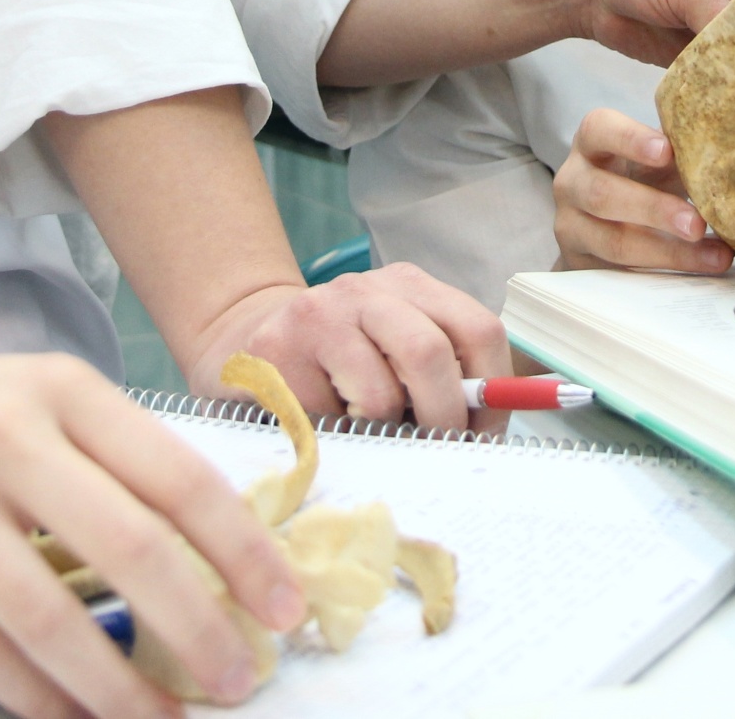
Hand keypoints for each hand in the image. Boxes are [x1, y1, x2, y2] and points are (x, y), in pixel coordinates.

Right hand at [0, 336, 303, 718]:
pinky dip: (34, 696)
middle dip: (198, 627)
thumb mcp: (33, 395)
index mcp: (62, 390)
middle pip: (130, 548)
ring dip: (117, 685)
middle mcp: (7, 437)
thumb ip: (111, 456)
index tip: (283, 605)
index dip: (242, 550)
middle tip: (239, 677)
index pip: (179, 476)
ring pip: (50, 615)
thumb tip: (210, 549)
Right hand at [188, 265, 508, 432]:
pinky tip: (319, 418)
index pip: (479, 329)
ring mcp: (318, 313)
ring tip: (365, 426)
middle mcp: (367, 289)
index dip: (492, 392)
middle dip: (443, 419)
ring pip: (380, 394)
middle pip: (430, 355)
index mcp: (411, 287)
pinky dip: (334, 435)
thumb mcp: (394, 352)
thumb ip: (441, 376)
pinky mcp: (276, 348)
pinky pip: (327, 417)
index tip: (482, 433)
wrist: (242, 336)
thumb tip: (483, 431)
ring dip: (381, 430)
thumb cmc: (336, 363)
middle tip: (435, 448)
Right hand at [552, 108, 733, 274]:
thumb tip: (734, 151)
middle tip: (698, 223)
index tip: (667, 150)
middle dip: (654, 209)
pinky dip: (666, 271)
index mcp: (592, 144)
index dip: (631, 139)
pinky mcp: (582, 264)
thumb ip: (682, 152)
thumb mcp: (655, 162)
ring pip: (614, 241)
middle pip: (602, 193)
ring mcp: (571, 226)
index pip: (600, 129)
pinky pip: (621, 273)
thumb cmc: (639, 178)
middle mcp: (572, 182)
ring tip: (717, 255)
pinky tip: (701, 268)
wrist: (604, 223)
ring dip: (669, 251)